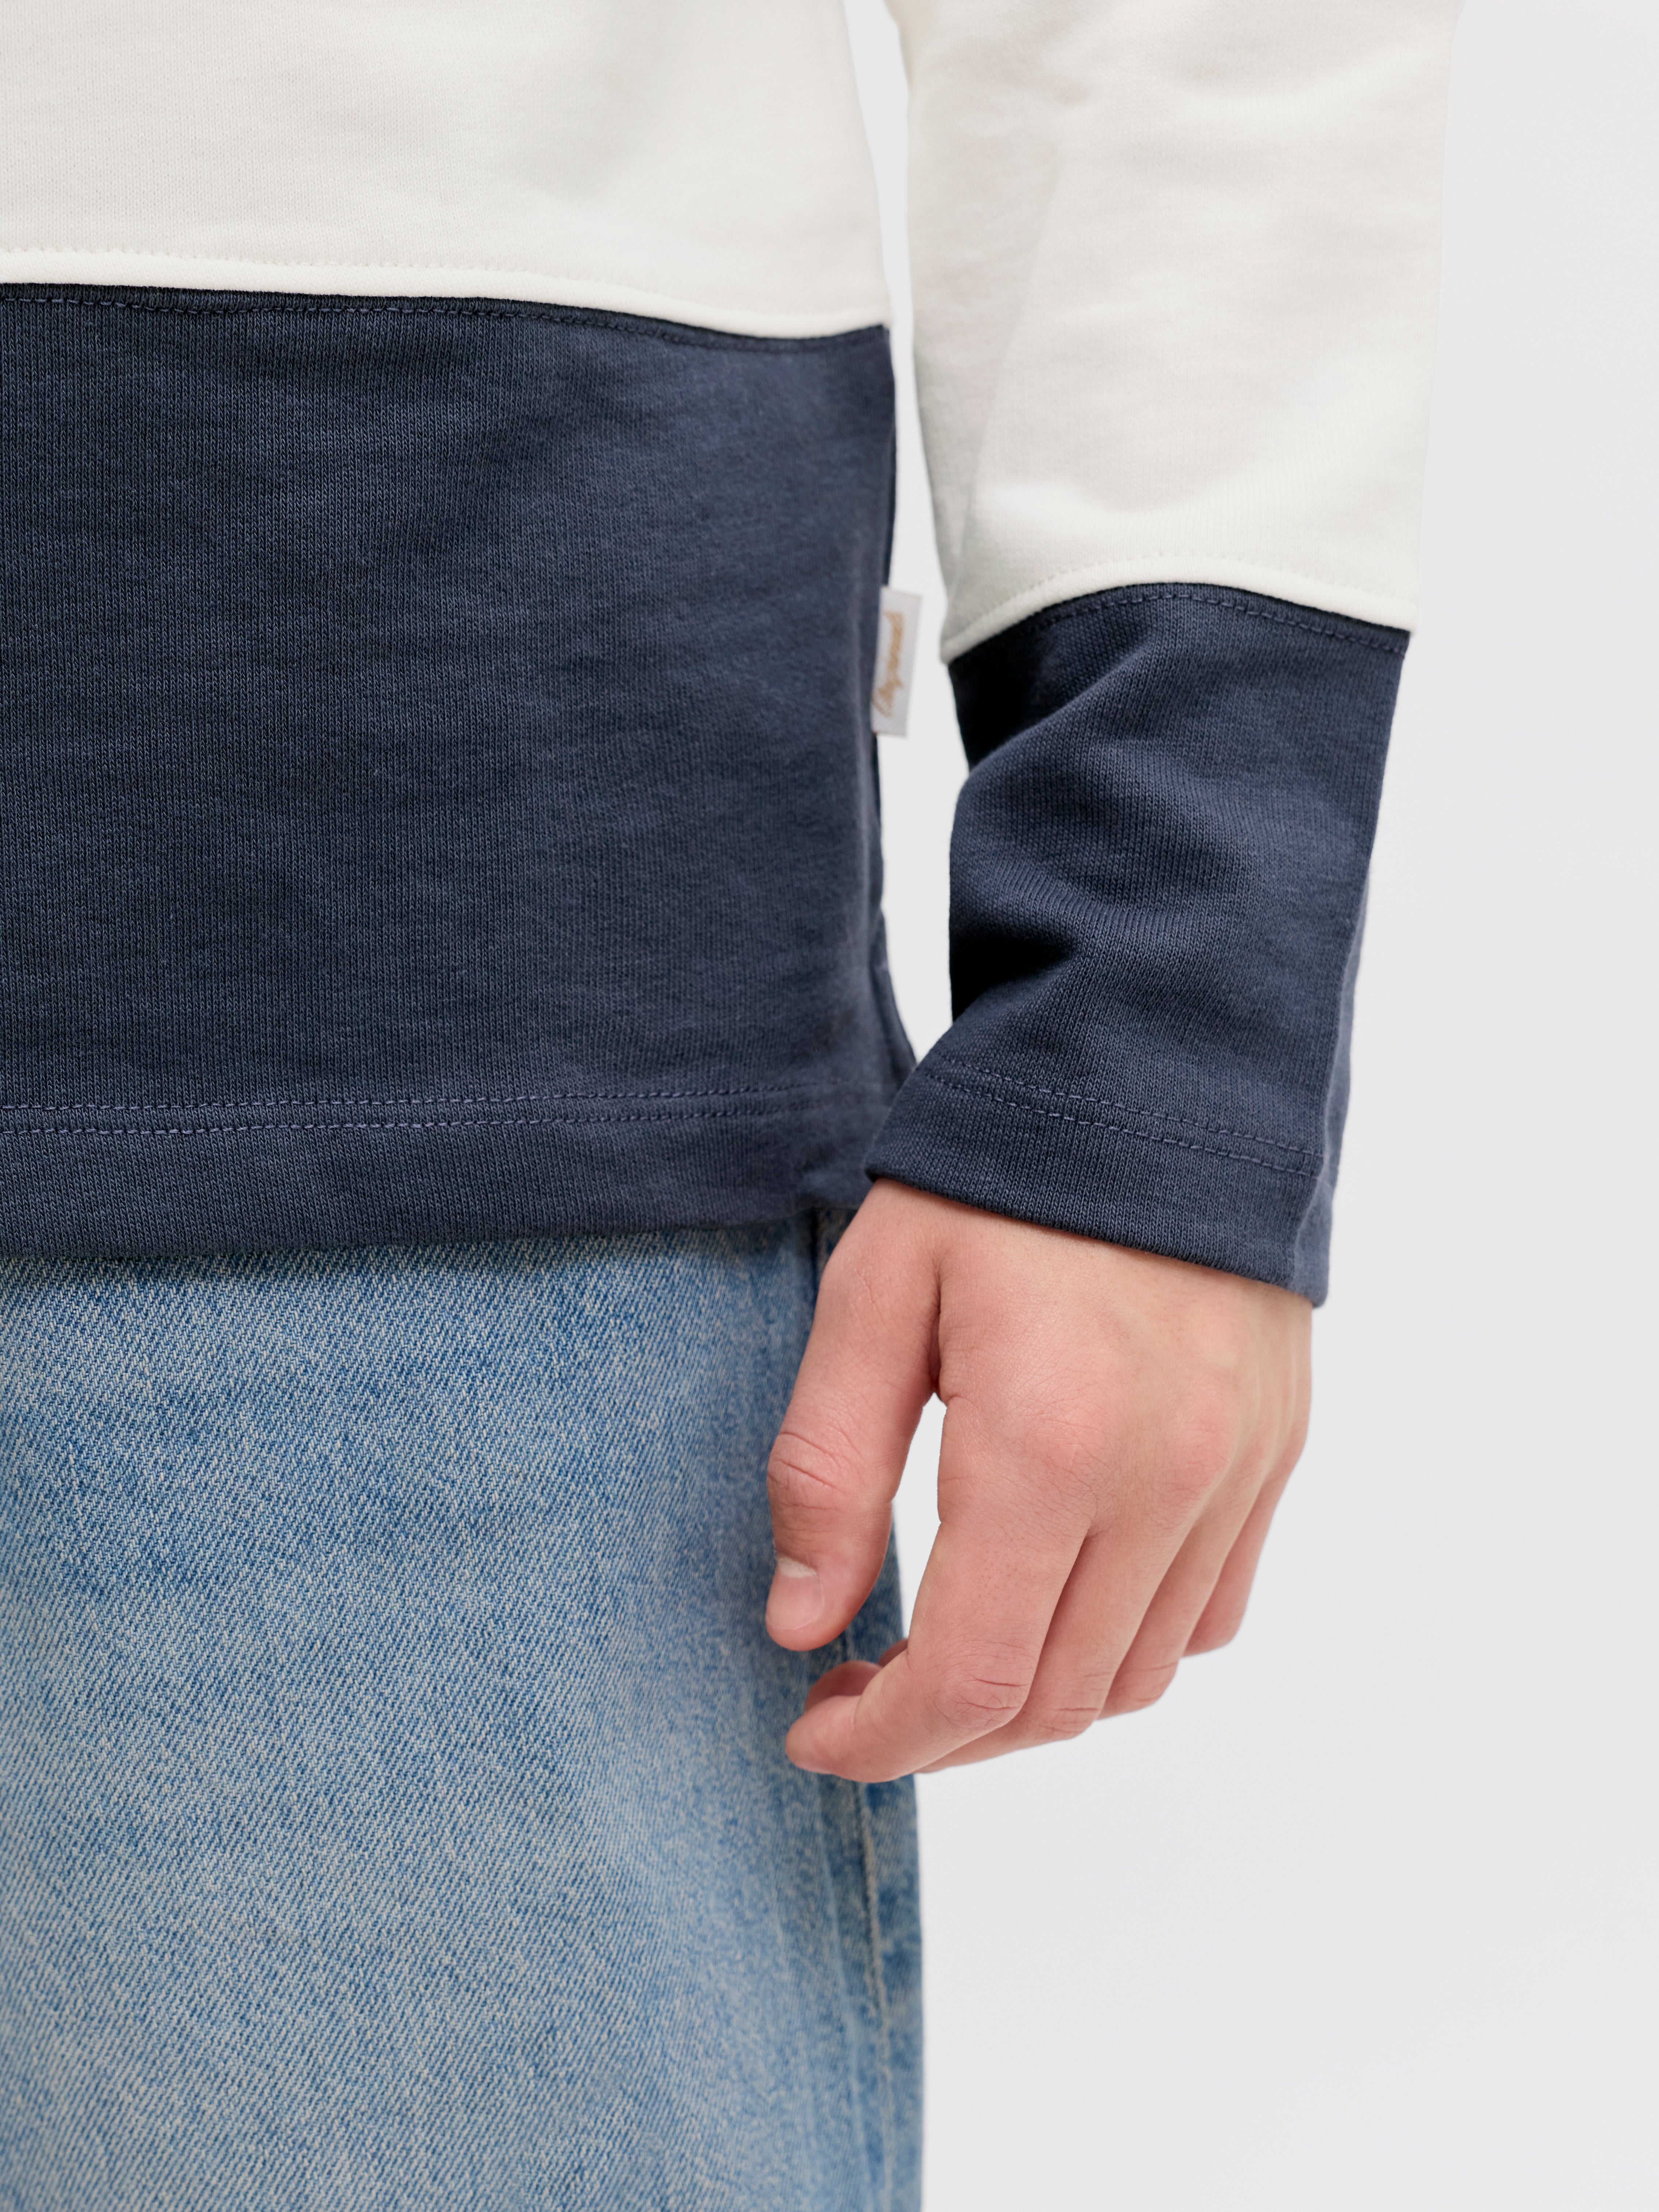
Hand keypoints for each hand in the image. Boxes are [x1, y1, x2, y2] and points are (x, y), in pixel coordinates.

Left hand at [765, 1180, 1310, 1779]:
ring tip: (954, 1657)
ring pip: (1137, 1676)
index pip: (972, 1679)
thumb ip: (829, 1469)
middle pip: (1055, 1701)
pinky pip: (1210, 1612)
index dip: (883, 1740)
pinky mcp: (1272, 1453)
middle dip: (944, 1736)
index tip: (815, 1728)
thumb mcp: (873, 1296)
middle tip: (863, 1697)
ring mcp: (1233, 1475)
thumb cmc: (996, 1178)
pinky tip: (1059, 1599)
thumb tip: (802, 1623)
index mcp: (1048, 1445)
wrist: (1157, 1075)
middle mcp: (1161, 1482)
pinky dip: (1127, 1645)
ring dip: (1034, 1702)